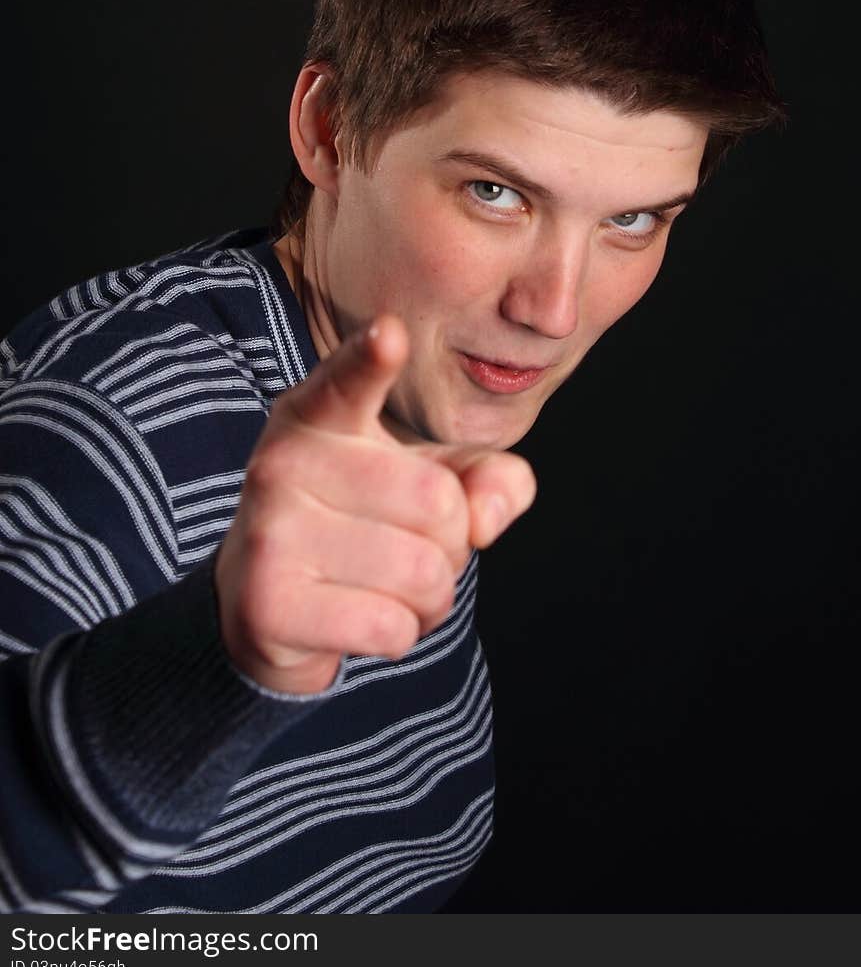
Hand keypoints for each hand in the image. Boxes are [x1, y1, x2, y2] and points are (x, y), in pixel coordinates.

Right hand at [214, 315, 535, 694]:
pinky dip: (398, 635)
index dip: (371, 359)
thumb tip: (488, 518)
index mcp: (320, 414)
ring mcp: (270, 530)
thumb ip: (488, 479)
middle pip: (437, 503)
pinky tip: (358, 619)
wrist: (266, 606)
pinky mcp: (268, 602)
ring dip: (427, 598)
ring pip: (422, 573)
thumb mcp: (432, 483)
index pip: (349, 381)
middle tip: (400, 545)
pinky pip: (391, 627)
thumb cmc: (363, 524)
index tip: (389, 332)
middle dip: (449, 544)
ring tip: (380, 585)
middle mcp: (284, 460)